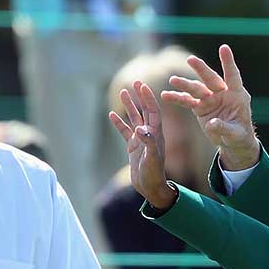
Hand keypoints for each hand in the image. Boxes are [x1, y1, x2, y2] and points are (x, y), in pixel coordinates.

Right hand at [109, 80, 174, 209]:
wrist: (150, 187)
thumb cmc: (153, 174)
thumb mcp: (152, 158)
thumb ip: (148, 143)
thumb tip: (141, 129)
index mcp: (156, 134)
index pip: (153, 111)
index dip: (148, 98)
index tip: (142, 86)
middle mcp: (149, 134)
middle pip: (144, 111)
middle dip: (140, 97)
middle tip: (134, 82)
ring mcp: (140, 140)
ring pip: (134, 118)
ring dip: (129, 106)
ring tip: (122, 92)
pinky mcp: (133, 147)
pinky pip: (125, 131)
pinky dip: (119, 123)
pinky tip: (112, 114)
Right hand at [162, 44, 259, 170]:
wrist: (232, 141)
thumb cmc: (239, 135)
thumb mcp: (235, 135)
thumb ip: (224, 128)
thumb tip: (211, 123)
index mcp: (237, 96)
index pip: (232, 76)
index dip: (228, 63)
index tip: (223, 47)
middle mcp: (222, 94)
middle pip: (211, 79)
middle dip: (201, 69)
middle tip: (191, 60)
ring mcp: (210, 99)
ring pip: (196, 88)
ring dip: (185, 84)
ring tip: (173, 80)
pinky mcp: (200, 107)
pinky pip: (187, 101)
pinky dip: (177, 98)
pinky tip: (165, 95)